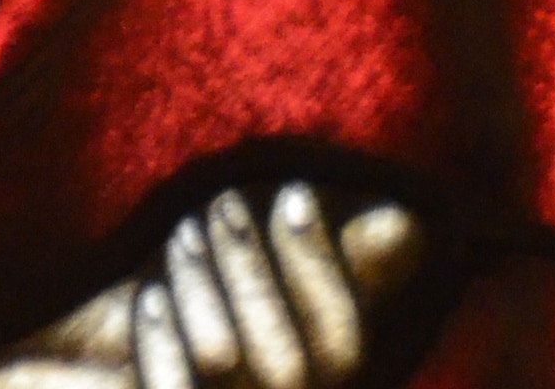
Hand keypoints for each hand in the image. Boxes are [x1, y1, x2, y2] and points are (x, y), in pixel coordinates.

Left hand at [0, 188, 419, 388]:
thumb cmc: (211, 354)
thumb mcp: (277, 316)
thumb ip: (340, 271)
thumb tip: (403, 218)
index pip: (343, 344)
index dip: (322, 266)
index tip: (291, 191)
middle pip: (286, 357)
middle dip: (250, 266)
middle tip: (218, 201)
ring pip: (227, 363)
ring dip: (205, 286)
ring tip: (185, 230)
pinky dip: (162, 343)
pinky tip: (151, 296)